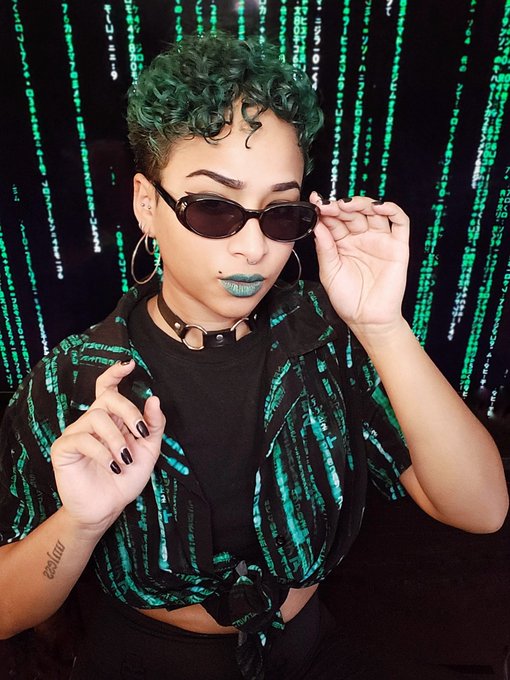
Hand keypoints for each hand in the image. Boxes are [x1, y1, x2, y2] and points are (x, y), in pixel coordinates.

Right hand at [51, 360, 164, 533]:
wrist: (107, 508)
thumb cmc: (125, 479)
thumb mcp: (148, 451)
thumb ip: (153, 425)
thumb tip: (154, 398)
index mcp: (111, 418)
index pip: (107, 387)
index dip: (115, 373)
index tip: (129, 364)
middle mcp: (92, 421)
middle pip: (107, 397)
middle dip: (129, 411)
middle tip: (141, 433)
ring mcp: (76, 433)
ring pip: (97, 417)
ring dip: (117, 438)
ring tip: (125, 459)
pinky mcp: (63, 448)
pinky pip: (83, 438)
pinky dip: (103, 451)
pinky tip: (113, 466)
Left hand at [310, 193, 409, 333]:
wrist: (367, 319)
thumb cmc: (347, 299)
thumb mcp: (329, 272)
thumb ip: (325, 247)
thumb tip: (318, 224)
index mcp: (342, 243)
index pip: (335, 220)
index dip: (325, 210)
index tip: (315, 203)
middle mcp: (361, 239)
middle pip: (353, 213)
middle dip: (339, 207)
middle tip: (328, 206)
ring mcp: (380, 240)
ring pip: (374, 212)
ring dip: (362, 203)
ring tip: (347, 205)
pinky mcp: (397, 246)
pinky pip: (400, 222)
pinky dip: (392, 210)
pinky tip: (378, 207)